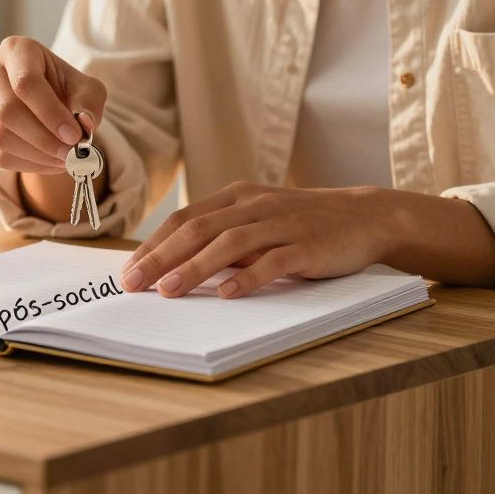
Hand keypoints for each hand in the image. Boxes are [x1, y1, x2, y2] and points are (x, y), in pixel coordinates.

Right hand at [0, 36, 106, 173]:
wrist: (47, 104)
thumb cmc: (66, 90)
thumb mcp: (87, 90)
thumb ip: (89, 104)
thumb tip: (85, 124)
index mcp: (17, 50)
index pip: (25, 81)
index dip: (49, 112)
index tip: (74, 136)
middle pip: (7, 110)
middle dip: (43, 139)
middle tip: (70, 153)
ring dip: (36, 155)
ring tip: (63, 159)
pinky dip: (26, 165)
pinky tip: (49, 162)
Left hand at [122, 182, 494, 297]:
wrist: (365, 216)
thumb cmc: (305, 223)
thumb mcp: (260, 220)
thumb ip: (224, 236)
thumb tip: (176, 264)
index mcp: (237, 198)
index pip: (185, 220)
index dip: (154, 244)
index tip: (129, 270)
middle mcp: (254, 206)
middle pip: (197, 230)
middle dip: (160, 258)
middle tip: (133, 284)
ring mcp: (280, 224)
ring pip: (228, 244)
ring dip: (194, 268)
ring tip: (167, 291)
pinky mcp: (306, 245)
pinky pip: (272, 261)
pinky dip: (248, 278)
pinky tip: (228, 295)